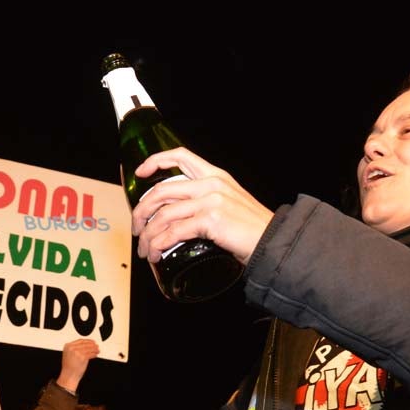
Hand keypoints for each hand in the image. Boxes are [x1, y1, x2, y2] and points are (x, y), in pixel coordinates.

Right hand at [56, 338, 99, 393]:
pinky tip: (95, 354)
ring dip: (95, 349)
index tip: (92, 342)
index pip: (80, 340)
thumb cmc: (69, 367)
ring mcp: (77, 352)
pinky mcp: (82, 357)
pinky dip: (94, 354)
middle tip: (97, 346)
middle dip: (92, 345)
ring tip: (97, 350)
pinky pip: (91, 354)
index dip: (88, 341)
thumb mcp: (69, 355)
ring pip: (89, 348)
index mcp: (68, 346)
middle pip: (85, 344)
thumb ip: (75, 349)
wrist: (68, 376)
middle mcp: (72, 348)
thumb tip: (86, 345)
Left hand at [130, 147, 274, 266]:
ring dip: (148, 236)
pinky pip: (173, 232)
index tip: (140, 173)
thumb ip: (208, 203)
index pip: (181, 156)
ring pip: (163, 215)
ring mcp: (211, 201)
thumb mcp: (231, 205)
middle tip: (137, 228)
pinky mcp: (210, 220)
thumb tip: (180, 219)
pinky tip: (156, 254)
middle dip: (141, 211)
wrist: (273, 242)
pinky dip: (159, 245)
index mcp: (216, 176)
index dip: (155, 161)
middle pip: (162, 191)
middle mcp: (211, 184)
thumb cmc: (253, 230)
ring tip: (145, 251)